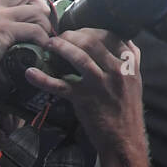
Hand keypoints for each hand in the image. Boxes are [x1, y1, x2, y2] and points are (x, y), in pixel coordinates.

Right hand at [0, 0, 53, 90]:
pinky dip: (42, 38)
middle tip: (43, 22)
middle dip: (41, 6)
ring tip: (43, 35)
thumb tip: (24, 13)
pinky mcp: (2, 31)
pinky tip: (41, 45)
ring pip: (36, 9)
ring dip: (45, 24)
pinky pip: (34, 29)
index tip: (33, 4)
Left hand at [26, 29, 150, 166]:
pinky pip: (61, 85)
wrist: (124, 138)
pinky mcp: (84, 99)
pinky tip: (30, 73)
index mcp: (130, 62)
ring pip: (79, 57)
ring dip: (60, 47)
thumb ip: (129, 59)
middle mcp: (117, 69)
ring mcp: (100, 84)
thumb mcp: (136, 79)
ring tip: (48, 44)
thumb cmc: (127, 108)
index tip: (79, 29)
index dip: (91, 28)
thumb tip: (120, 40)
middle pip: (93, 40)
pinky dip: (43, 79)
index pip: (111, 34)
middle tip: (60, 35)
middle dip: (73, 34)